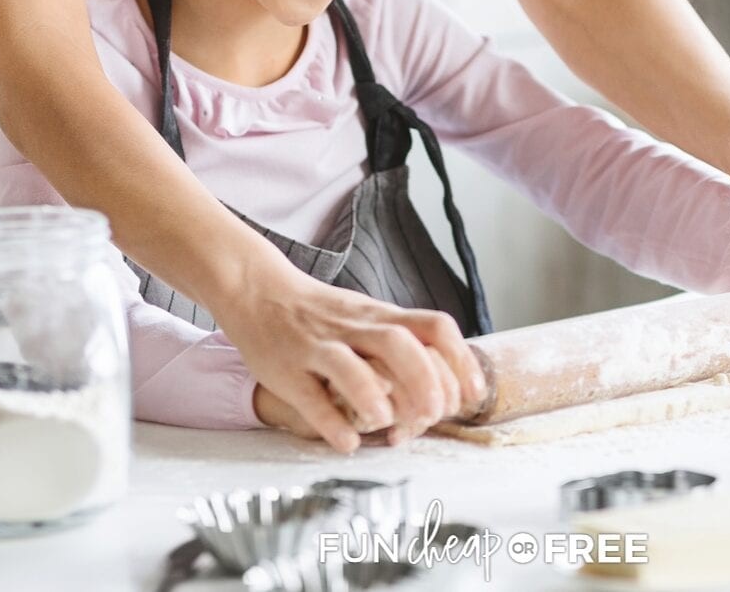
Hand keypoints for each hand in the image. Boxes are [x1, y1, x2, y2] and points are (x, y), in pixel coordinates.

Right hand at [216, 262, 486, 452]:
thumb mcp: (370, 316)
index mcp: (381, 317)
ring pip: (350, 365)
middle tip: (435, 414)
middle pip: (399, 344)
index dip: (460, 362)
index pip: (433, 328)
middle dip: (425, 380)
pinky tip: (348, 441)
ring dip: (375, 397)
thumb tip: (450, 382)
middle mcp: (354, 328)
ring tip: (388, 423)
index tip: (471, 397)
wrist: (258, 289)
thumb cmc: (322, 314)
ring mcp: (317, 346)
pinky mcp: (285, 369)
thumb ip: (406, 342)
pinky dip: (331, 423)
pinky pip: (309, 397)